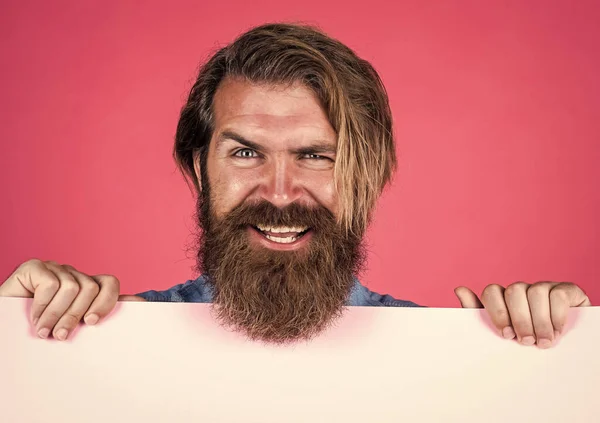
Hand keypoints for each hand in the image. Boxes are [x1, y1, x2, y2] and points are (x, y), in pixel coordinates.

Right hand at [0, 259, 119, 340]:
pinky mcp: (33, 267)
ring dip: (56, 315)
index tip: (91, 323)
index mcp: (85, 286)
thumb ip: (101, 314)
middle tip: (61, 336)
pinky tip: (33, 318)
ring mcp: (53, 268)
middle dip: (75, 315)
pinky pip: (50, 284)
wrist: (6, 329)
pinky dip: (42, 306)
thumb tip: (140, 303)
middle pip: (90, 288)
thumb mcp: (75, 325)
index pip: (110, 283)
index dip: (106, 302)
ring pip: (71, 287)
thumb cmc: (43, 330)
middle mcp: (72, 274)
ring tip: (44, 332)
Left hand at [454, 281, 590, 348]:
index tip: (506, 334)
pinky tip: (558, 331)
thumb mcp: (503, 335)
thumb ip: (479, 315)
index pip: (491, 292)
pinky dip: (557, 315)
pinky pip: (558, 294)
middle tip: (526, 342)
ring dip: (539, 321)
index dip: (497, 312)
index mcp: (504, 298)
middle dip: (519, 319)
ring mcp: (544, 287)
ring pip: (535, 292)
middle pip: (513, 290)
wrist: (566, 352)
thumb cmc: (528, 342)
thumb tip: (459, 289)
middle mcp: (523, 289)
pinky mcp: (567, 290)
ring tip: (543, 342)